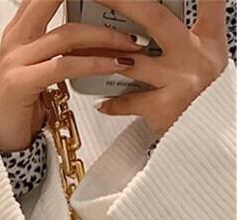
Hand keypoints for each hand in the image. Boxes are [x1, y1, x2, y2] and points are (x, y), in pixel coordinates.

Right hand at [0, 0, 147, 151]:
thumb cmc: (21, 104)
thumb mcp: (39, 65)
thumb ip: (58, 43)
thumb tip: (93, 30)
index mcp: (18, 30)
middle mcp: (14, 39)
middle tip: (125, 2)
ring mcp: (14, 60)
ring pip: (67, 34)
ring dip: (105, 38)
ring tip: (130, 44)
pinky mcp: (19, 82)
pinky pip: (63, 65)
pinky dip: (94, 63)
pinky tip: (115, 65)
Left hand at [94, 0, 229, 135]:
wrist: (209, 137)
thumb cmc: (203, 97)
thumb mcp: (206, 59)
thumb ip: (187, 35)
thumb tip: (140, 35)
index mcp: (208, 38)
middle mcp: (196, 54)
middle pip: (154, 18)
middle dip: (123, 2)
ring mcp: (181, 79)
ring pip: (130, 61)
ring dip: (100, 55)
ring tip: (79, 48)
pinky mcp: (166, 106)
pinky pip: (129, 100)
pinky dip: (113, 102)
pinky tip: (101, 102)